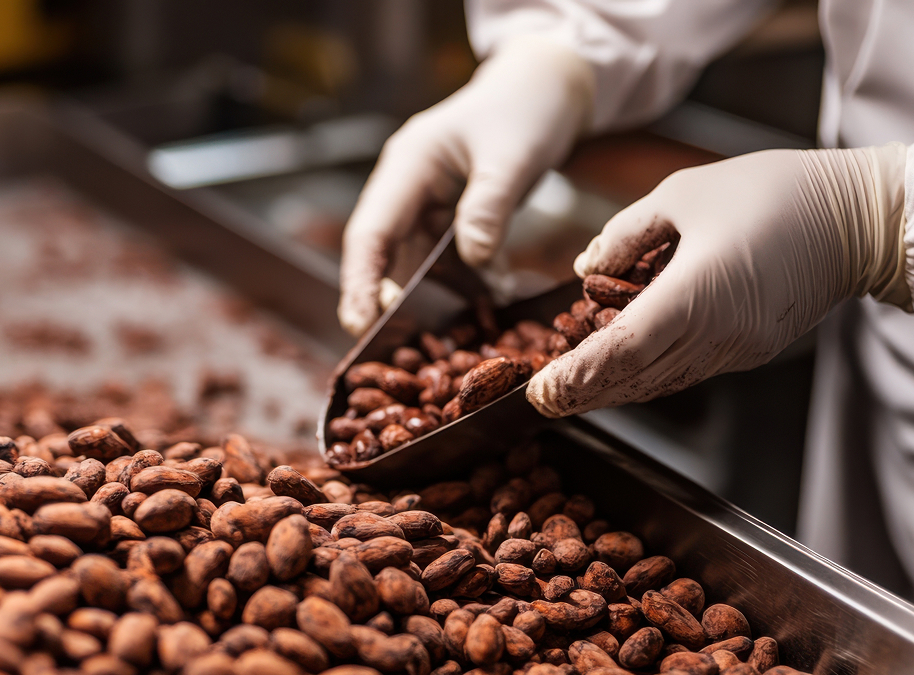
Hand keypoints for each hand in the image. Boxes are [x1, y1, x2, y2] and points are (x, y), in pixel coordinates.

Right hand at [338, 36, 593, 336]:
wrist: (552, 85)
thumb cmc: (528, 107)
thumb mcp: (512, 156)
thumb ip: (489, 208)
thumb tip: (472, 261)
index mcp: (408, 165)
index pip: (370, 232)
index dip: (361, 282)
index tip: (360, 324)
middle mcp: (409, 187)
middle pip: (384, 255)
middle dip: (389, 302)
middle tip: (397, 351)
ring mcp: (430, 203)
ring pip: (418, 263)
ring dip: (435, 296)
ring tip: (451, 333)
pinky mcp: (454, 216)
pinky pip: (452, 259)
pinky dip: (470, 281)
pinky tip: (494, 296)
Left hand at [527, 144, 909, 416]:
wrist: (860, 218)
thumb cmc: (773, 192)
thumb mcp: (683, 193)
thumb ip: (625, 235)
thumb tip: (585, 267)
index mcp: (695, 295)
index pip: (620, 351)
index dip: (575, 376)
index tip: (540, 390)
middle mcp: (715, 335)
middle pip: (635, 379)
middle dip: (583, 394)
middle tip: (542, 402)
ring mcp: (736, 349)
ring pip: (660, 382)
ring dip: (613, 390)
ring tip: (571, 391)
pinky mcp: (750, 349)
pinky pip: (686, 371)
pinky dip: (646, 375)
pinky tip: (620, 369)